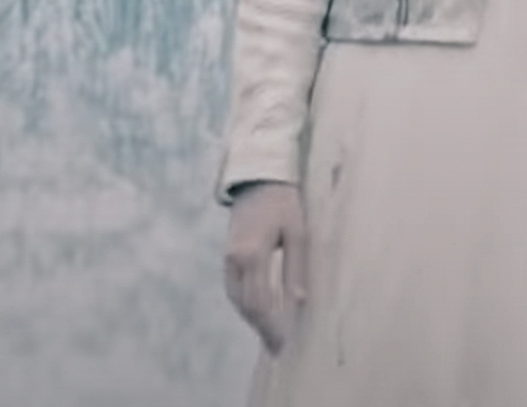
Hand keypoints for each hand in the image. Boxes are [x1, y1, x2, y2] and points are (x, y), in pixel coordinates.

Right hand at [223, 181, 308, 353]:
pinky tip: (260, 314)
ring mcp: (228, 259)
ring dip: (254, 319)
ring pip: (238, 300)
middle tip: (279, 348)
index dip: (273, 324)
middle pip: (247, 305)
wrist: (259, 179)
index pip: (262, 301)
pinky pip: (235, 289)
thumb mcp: (297, 232)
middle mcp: (235, 260)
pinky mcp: (228, 257)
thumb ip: (296, 267)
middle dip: (263, 328)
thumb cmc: (284, 202)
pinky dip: (247, 305)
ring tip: (271, 337)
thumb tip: (299, 300)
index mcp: (252, 254)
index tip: (285, 342)